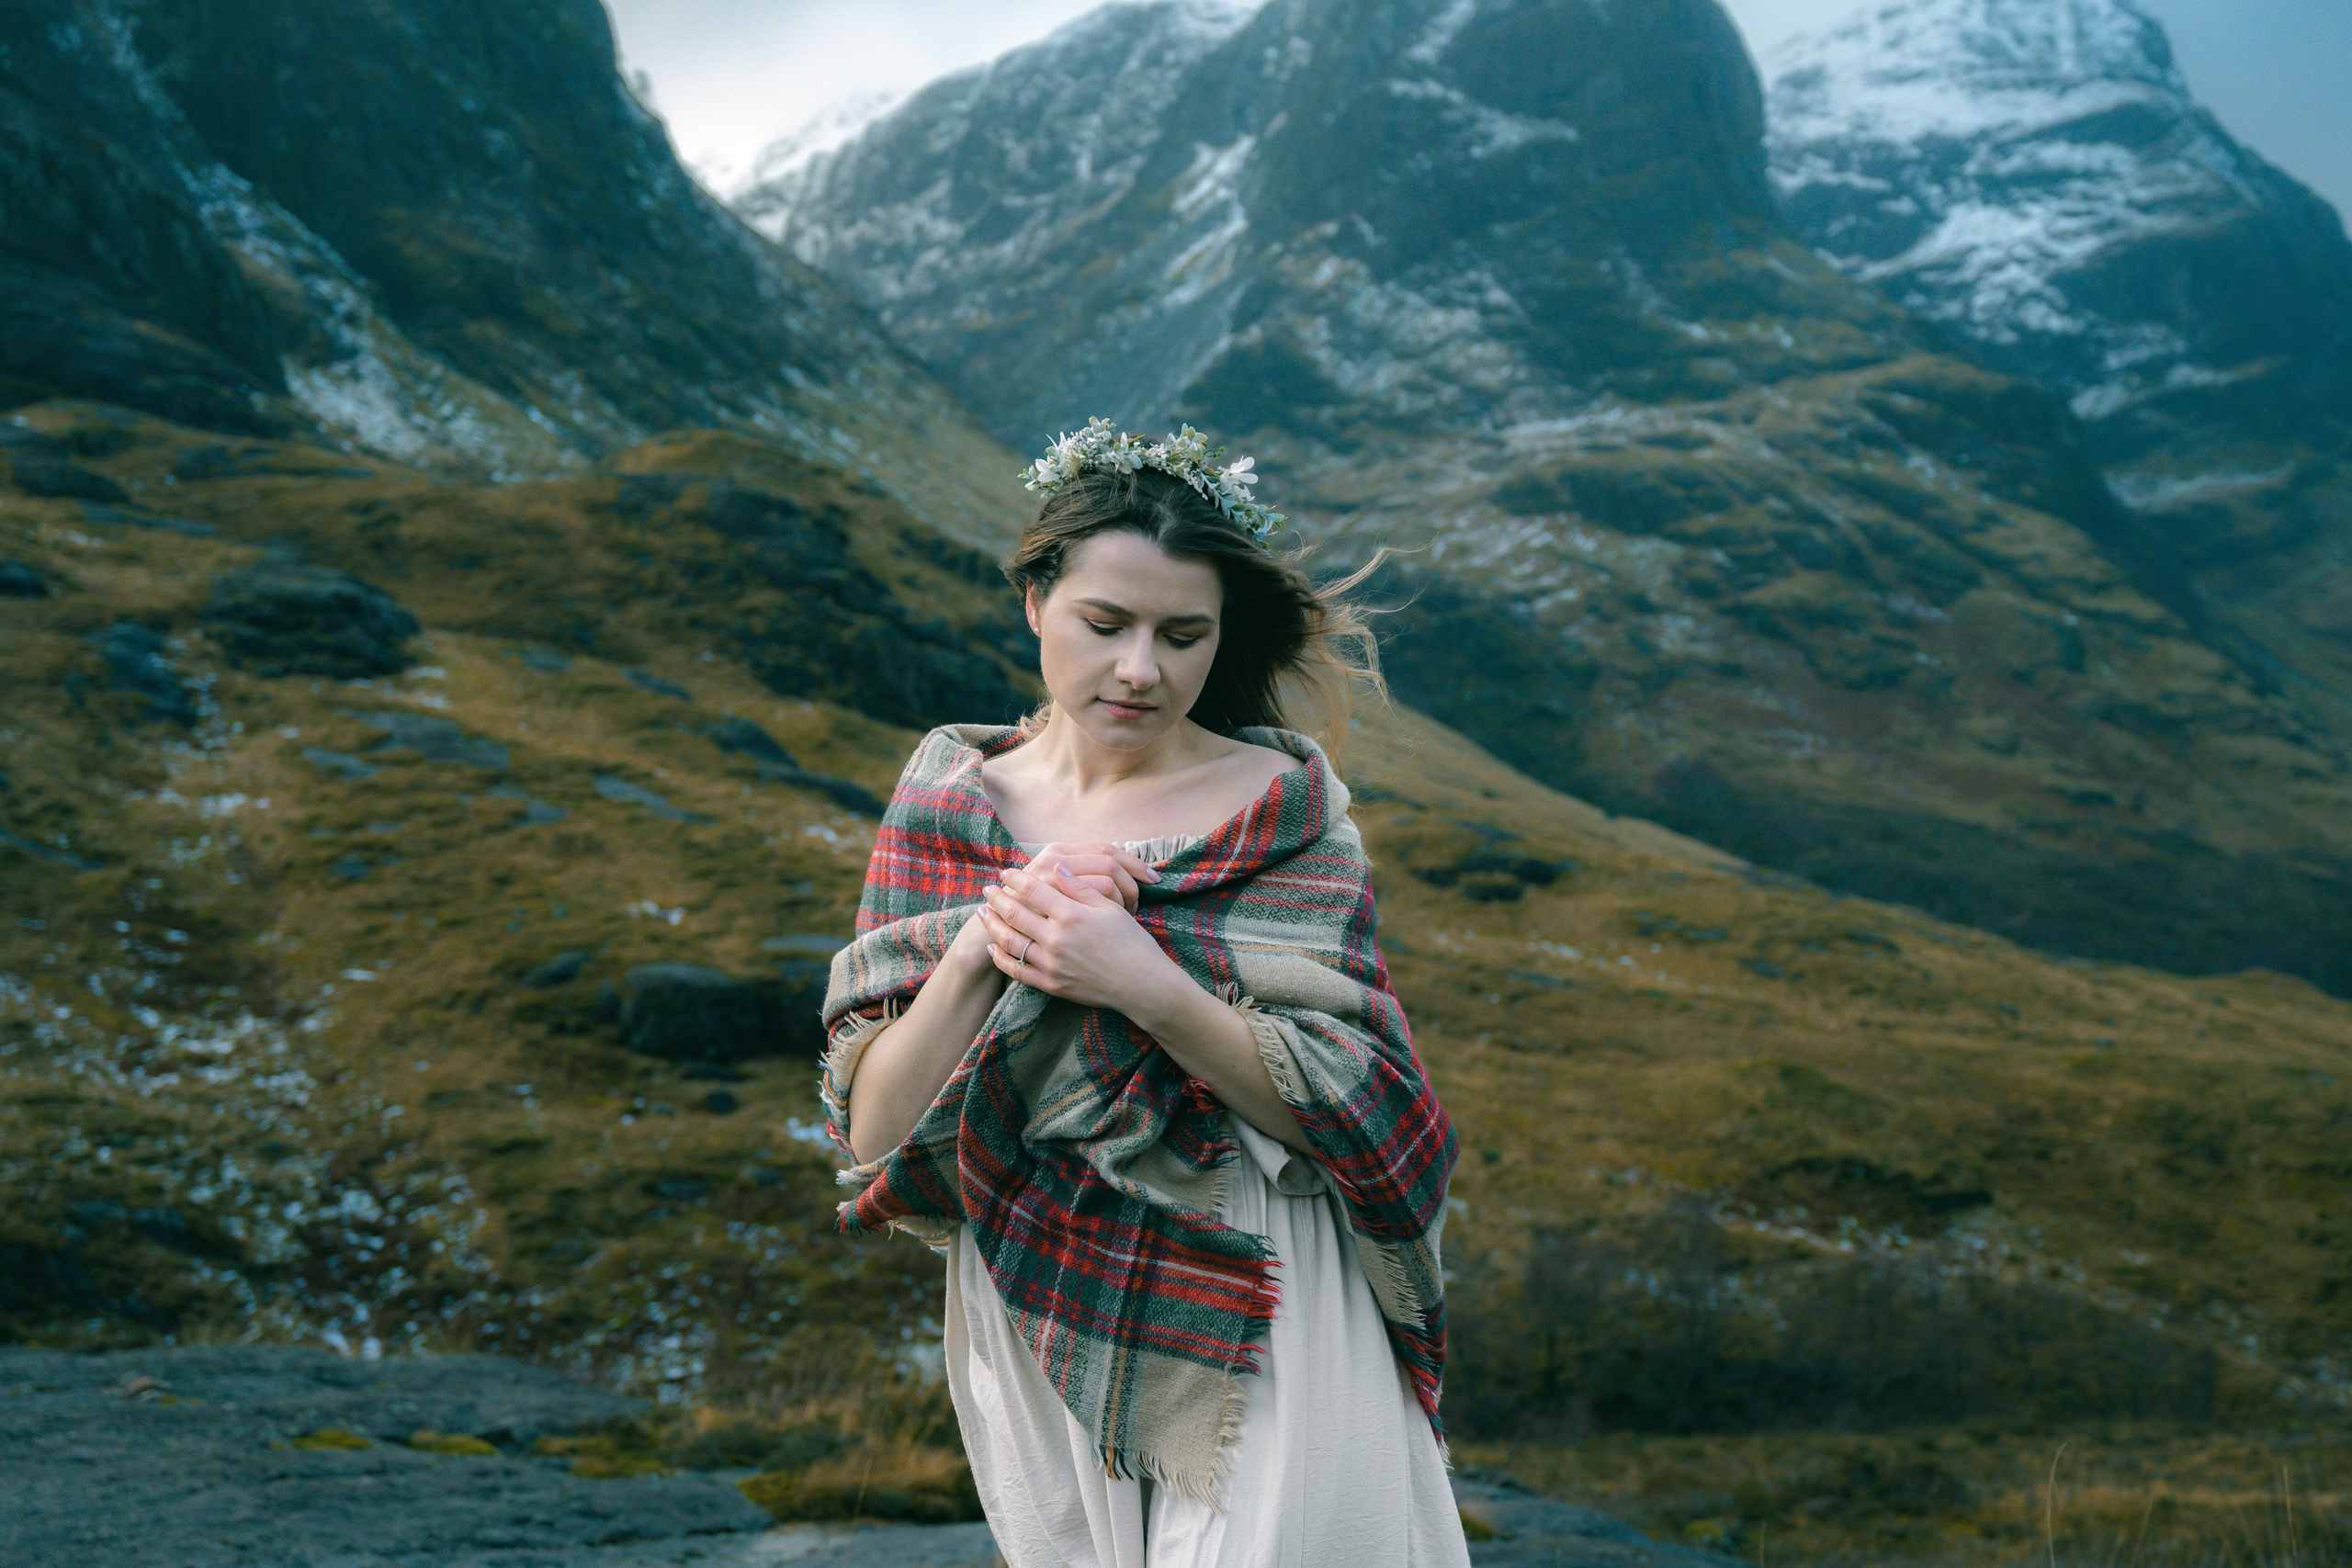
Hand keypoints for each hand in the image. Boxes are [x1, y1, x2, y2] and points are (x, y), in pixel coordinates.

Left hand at [980, 865, 1178, 1012]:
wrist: (1141, 984)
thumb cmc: (1131, 943)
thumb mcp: (1111, 908)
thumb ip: (1080, 887)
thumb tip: (1056, 868)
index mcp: (1071, 915)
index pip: (1034, 890)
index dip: (1016, 879)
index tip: (1006, 872)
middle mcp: (1056, 939)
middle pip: (1015, 914)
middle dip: (997, 899)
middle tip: (987, 890)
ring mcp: (1051, 964)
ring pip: (1010, 942)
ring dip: (992, 925)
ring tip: (983, 913)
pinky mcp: (1051, 984)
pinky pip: (1018, 971)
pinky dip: (1002, 959)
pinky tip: (994, 948)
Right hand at [1018, 842, 1158, 912]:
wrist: (996, 930)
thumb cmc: (1031, 907)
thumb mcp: (1051, 881)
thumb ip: (1079, 871)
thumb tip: (1123, 867)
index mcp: (1057, 852)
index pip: (1107, 850)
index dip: (1135, 863)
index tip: (1153, 878)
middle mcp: (1055, 862)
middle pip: (1112, 864)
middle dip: (1134, 883)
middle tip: (1141, 901)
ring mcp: (1055, 884)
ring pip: (1108, 886)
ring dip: (1124, 900)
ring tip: (1126, 913)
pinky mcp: (1055, 909)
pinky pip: (1097, 908)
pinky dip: (1112, 913)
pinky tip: (1113, 924)